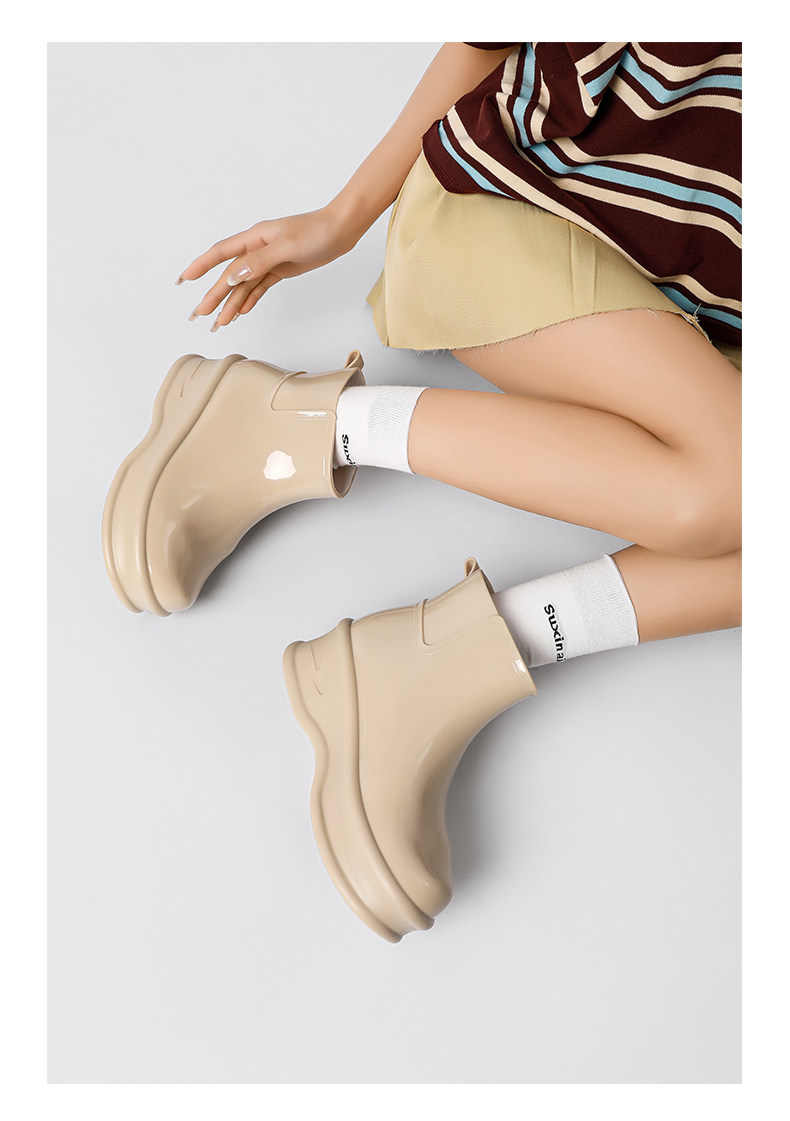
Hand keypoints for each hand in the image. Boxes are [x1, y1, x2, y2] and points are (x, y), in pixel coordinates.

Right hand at [176, 204, 358, 330]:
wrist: (341, 230)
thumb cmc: (316, 231)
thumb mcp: (288, 246)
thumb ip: (259, 261)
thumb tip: (232, 276)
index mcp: (255, 238)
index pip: (221, 253)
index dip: (201, 266)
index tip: (184, 279)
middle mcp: (257, 249)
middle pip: (229, 275)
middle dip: (213, 295)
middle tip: (199, 314)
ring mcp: (268, 260)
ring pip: (243, 285)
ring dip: (230, 303)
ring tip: (218, 323)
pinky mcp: (280, 270)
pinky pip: (259, 287)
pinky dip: (248, 300)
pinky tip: (239, 312)